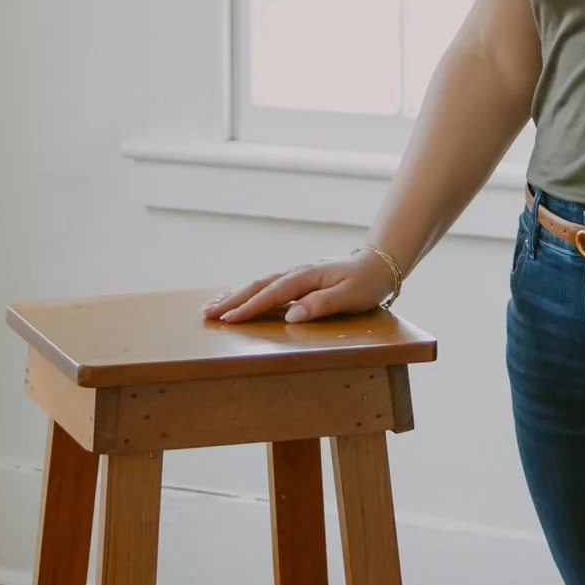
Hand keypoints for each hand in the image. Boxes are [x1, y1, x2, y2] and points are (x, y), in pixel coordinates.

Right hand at [203, 250, 398, 326]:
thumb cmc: (366, 283)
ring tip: (211, 307)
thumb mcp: (349, 297)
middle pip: (258, 286)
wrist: (377, 265)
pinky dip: (248, 292)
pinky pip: (267, 286)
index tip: (229, 320)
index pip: (272, 293)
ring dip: (234, 295)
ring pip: (259, 284)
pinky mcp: (296, 279)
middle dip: (231, 300)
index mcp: (306, 276)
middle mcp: (296, 272)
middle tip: (206, 313)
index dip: (250, 307)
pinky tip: (236, 298)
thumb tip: (290, 315)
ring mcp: (295, 274)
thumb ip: (320, 305)